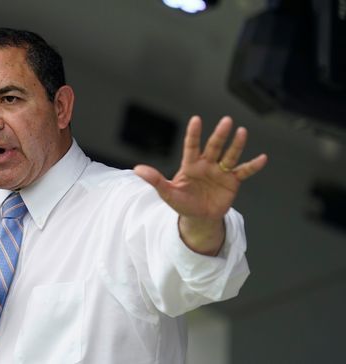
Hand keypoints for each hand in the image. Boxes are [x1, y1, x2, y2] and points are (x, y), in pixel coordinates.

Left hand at [134, 116, 266, 253]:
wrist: (199, 217)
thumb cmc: (182, 203)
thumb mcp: (167, 193)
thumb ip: (154, 180)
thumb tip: (137, 169)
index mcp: (190, 165)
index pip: (191, 146)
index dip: (194, 134)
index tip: (196, 120)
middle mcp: (207, 164)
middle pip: (214, 147)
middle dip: (219, 135)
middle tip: (226, 121)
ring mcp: (220, 172)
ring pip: (229, 155)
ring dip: (236, 145)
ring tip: (242, 131)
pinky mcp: (232, 182)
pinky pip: (244, 172)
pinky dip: (253, 166)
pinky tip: (262, 158)